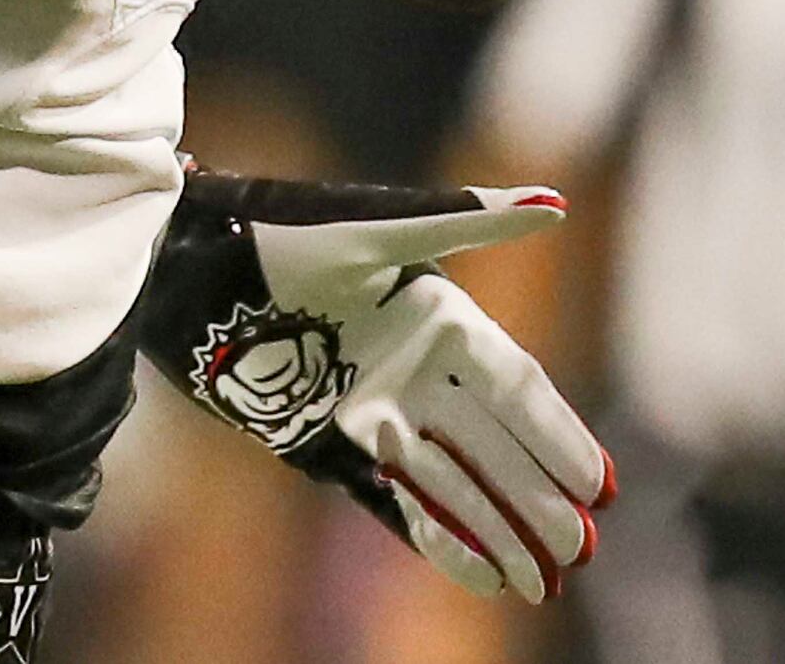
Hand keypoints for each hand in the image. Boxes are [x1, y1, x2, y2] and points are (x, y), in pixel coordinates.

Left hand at [139, 170, 611, 604]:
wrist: (181, 265)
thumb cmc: (279, 231)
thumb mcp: (375, 228)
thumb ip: (462, 221)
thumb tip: (553, 204)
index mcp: (437, 318)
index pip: (516, 389)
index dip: (559, 437)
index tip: (602, 485)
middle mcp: (411, 369)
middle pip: (494, 446)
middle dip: (538, 498)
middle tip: (583, 550)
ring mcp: (370, 409)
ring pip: (452, 482)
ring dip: (499, 529)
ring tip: (545, 580)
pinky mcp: (322, 441)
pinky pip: (392, 500)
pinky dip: (437, 537)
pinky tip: (482, 575)